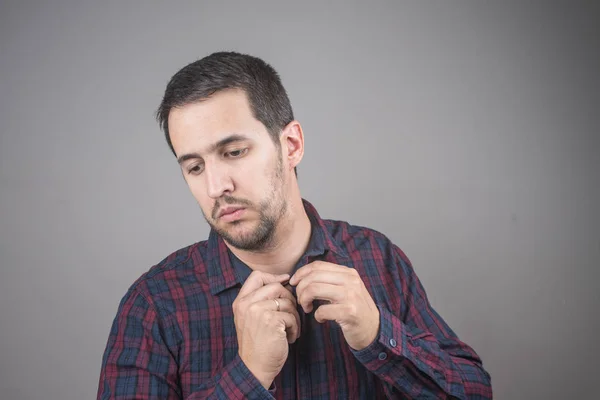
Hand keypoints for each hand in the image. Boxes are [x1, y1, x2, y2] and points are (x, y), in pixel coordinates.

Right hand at [233, 271, 300, 388]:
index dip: (274, 277)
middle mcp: (247, 304)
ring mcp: (258, 311)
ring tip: (290, 329)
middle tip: (290, 314)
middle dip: (289, 299)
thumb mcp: (250, 318)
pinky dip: (295, 327)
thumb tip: (284, 281)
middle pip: (276, 286)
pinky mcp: (271, 321)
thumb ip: (260, 300)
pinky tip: (289, 338)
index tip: (286, 282)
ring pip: (287, 301)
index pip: (257, 276)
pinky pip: (291, 316)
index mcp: (240, 301)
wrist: (254, 367)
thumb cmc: (257, 343)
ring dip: (294, 316)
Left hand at [290, 261, 379, 350]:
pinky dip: (316, 316)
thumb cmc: (354, 309)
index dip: (301, 273)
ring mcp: (351, 296)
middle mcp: (350, 281)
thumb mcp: (346, 288)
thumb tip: (302, 275)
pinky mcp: (350, 312)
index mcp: (348, 272)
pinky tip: (321, 319)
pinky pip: (322, 310)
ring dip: (304, 300)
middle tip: (301, 300)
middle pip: (313, 276)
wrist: (374, 330)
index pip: (317, 265)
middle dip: (300, 289)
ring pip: (313, 289)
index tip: (293, 283)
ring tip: (307, 308)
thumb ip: (330, 280)